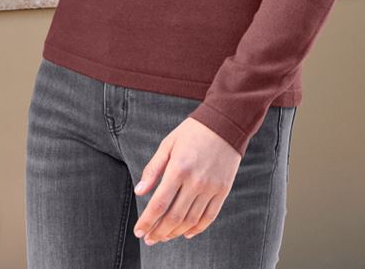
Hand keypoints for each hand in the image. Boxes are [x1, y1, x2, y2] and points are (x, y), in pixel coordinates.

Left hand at [132, 117, 240, 245]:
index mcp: (178, 168)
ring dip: (174, 233)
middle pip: (174, 217)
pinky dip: (196, 229)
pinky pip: (209, 217)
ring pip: (190, 221)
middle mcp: (195, 181)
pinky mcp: (223, 190)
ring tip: (163, 237)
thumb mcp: (168, 144)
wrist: (226, 124)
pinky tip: (185, 233)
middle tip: (148, 239)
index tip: (139, 231)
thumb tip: (139, 192)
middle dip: (158, 232)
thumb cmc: (192, 132)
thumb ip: (153, 169)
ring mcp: (211, 188)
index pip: (159, 204)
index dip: (147, 221)